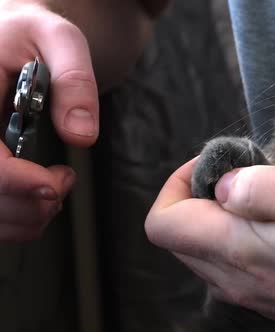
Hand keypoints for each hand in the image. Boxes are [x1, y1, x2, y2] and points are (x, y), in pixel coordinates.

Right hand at [0, 1, 98, 240]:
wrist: (11, 38)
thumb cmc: (31, 36)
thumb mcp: (58, 39)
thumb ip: (74, 80)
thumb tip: (82, 134)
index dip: (16, 181)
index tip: (55, 183)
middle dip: (29, 203)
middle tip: (63, 184)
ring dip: (24, 217)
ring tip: (54, 190)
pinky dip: (15, 217)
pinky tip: (37, 196)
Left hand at [146, 159, 274, 330]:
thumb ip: (266, 190)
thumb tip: (223, 184)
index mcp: (242, 252)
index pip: (164, 223)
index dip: (178, 183)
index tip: (220, 163)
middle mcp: (239, 282)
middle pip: (182, 239)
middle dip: (200, 197)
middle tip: (247, 173)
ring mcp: (258, 297)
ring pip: (207, 255)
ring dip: (222, 219)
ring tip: (269, 196)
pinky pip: (236, 269)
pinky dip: (243, 239)